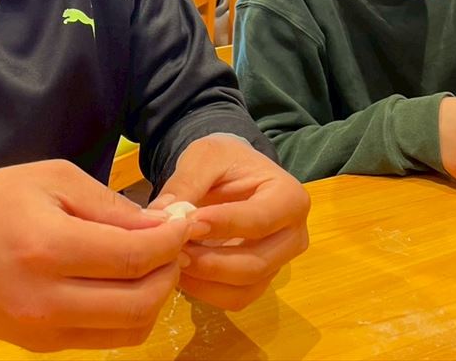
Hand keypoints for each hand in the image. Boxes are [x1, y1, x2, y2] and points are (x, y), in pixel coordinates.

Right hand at [0, 160, 192, 351]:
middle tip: (173, 241)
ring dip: (156, 296)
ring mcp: (43, 331)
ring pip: (131, 329)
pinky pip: (105, 339)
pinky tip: (124, 281)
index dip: (173, 239)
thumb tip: (162, 226)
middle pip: (142, 301)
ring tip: (152, 261)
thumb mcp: (50, 179)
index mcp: (47, 247)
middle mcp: (46, 299)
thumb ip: (108, 205)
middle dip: (171, 269)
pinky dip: (128, 313)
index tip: (186, 219)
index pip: (134, 255)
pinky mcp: (41, 346)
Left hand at [148, 134, 309, 310]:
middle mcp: (293, 235)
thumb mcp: (204, 157)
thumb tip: (162, 215)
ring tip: (173, 258)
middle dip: (209, 261)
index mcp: (290, 197)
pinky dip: (205, 291)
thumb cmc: (224, 160)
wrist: (232, 172)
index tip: (187, 224)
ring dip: (204, 280)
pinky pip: (235, 298)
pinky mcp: (261, 280)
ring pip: (244, 288)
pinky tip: (181, 270)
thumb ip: (186, 183)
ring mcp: (279, 262)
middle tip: (172, 248)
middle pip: (255, 263)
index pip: (259, 220)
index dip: (222, 226)